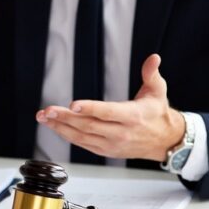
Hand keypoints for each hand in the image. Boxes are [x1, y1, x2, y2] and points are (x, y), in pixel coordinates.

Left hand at [35, 54, 184, 161]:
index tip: (72, 104)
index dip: (90, 109)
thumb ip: (152, 73)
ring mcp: (112, 144)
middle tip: (48, 110)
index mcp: (132, 116)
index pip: (108, 112)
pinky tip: (55, 127)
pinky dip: (67, 135)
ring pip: (82, 137)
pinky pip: (83, 144)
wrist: (164, 141)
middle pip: (89, 126)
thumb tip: (154, 58)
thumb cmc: (157, 113)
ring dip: (60, 127)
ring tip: (44, 117)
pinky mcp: (106, 151)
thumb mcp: (158, 91)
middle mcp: (121, 132)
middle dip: (65, 118)